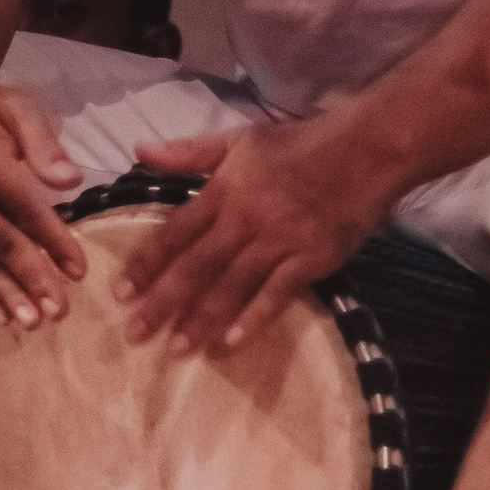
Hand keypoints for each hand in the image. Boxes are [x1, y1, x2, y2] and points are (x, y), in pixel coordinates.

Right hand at [0, 58, 85, 327]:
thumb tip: (72, 181)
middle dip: (31, 281)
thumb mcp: (14, 106)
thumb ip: (43, 144)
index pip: (26, 211)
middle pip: (0, 245)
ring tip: (30, 324)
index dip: (55, 243)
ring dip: (5, 296)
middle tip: (58, 312)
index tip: (80, 271)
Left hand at [115, 118, 381, 356]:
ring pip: (231, 285)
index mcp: (225, 189)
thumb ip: (188, 152)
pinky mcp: (313, 258)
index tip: (120, 293)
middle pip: (196, 266)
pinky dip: (252, 319)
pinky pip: (277, 294)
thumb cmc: (301, 144)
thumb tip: (139, 151)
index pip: (175, 231)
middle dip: (162, 303)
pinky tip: (228, 344)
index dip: (147, 263)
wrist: (368, 148)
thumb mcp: (240, 139)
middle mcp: (246, 218)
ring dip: (201, 320)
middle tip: (133, 335)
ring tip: (175, 350)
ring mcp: (280, 240)